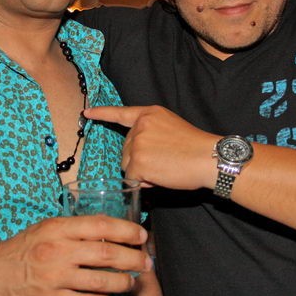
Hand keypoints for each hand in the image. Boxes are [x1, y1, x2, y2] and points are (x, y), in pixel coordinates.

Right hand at [0, 215, 151, 295]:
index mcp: (57, 229)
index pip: (101, 225)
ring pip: (103, 283)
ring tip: (130, 281)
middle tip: (145, 261)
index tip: (140, 235)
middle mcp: (57, 253)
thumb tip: (111, 230)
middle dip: (134, 259)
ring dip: (124, 282)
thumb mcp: (46, 228)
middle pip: (108, 255)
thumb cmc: (23, 249)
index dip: (126, 230)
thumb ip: (75, 228)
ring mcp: (55, 280)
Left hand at [84, 105, 217, 190]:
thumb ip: (152, 133)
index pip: (121, 113)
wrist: (209, 157)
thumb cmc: (196, 147)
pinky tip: (161, 177)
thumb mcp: (171, 127)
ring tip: (165, 168)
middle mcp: (140, 126)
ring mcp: (137, 143)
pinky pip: (132, 179)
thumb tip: (138, 154)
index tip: (87, 113)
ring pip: (127, 165)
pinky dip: (144, 183)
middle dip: (139, 160)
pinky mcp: (138, 162)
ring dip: (142, 172)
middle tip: (165, 162)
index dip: (102, 114)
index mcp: (150, 114)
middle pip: (126, 149)